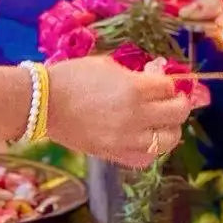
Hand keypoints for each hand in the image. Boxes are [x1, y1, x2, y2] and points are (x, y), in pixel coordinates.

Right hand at [46, 56, 189, 169]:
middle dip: (179, 103)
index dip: (172, 83)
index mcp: (133, 89)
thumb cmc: (72, 77)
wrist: (43, 104)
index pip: (171, 88)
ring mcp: (126, 139)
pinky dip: (152, 148)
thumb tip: (156, 76)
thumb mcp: (106, 64)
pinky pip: (147, 157)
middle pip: (178, 114)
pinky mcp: (115, 154)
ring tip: (161, 121)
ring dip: (170, 128)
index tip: (168, 83)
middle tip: (172, 100)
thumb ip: (135, 73)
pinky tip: (144, 138)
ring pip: (169, 140)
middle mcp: (135, 116)